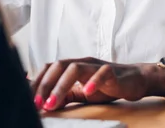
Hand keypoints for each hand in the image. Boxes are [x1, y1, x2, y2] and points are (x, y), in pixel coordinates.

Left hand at [30, 57, 164, 110]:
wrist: (135, 80)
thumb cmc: (107, 85)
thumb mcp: (82, 92)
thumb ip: (65, 94)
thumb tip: (44, 102)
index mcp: (73, 66)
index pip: (50, 68)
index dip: (38, 82)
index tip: (29, 99)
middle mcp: (83, 62)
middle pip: (58, 65)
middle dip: (45, 84)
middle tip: (38, 103)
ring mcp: (97, 66)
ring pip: (75, 68)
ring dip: (61, 86)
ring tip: (53, 103)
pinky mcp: (112, 71)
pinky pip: (102, 73)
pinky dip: (93, 81)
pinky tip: (87, 92)